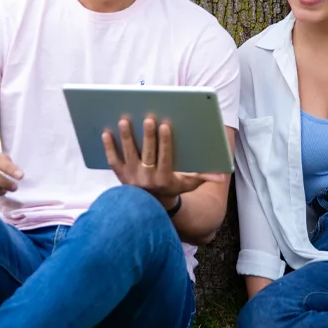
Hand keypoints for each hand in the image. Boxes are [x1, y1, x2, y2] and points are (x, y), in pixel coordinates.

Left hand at [102, 117, 223, 200]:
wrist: (149, 208)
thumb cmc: (171, 189)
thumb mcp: (188, 185)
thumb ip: (203, 177)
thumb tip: (222, 175)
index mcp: (164, 178)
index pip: (165, 158)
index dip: (165, 142)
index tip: (166, 126)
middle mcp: (147, 178)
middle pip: (147, 154)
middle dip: (148, 136)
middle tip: (148, 119)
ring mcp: (131, 176)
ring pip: (129, 154)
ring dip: (127, 137)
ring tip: (125, 120)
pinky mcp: (120, 174)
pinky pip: (113, 159)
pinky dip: (108, 147)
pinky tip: (105, 132)